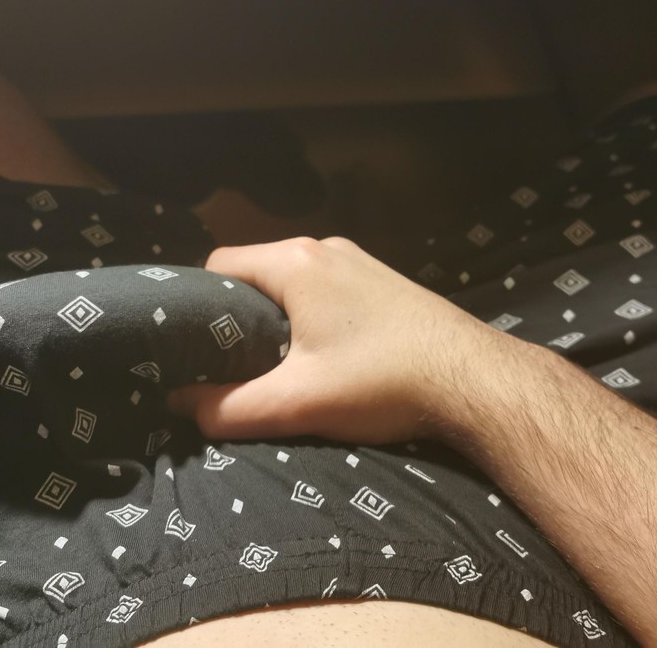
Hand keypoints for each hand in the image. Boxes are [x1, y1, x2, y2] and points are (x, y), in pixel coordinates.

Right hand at [166, 237, 495, 443]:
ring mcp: (360, 261)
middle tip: (233, 364)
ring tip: (278, 366)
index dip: (199, 304)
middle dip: (238, 316)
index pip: (218, 264)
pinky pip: (325, 289)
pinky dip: (311, 316)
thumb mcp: (297, 401)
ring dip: (278, 319)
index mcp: (296, 262)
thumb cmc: (382, 381)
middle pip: (255, 272)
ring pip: (292, 283)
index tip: (197, 347)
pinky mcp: (383, 281)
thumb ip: (228, 407)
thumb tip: (180, 405)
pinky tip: (325, 356)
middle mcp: (325, 248)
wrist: (476, 380)